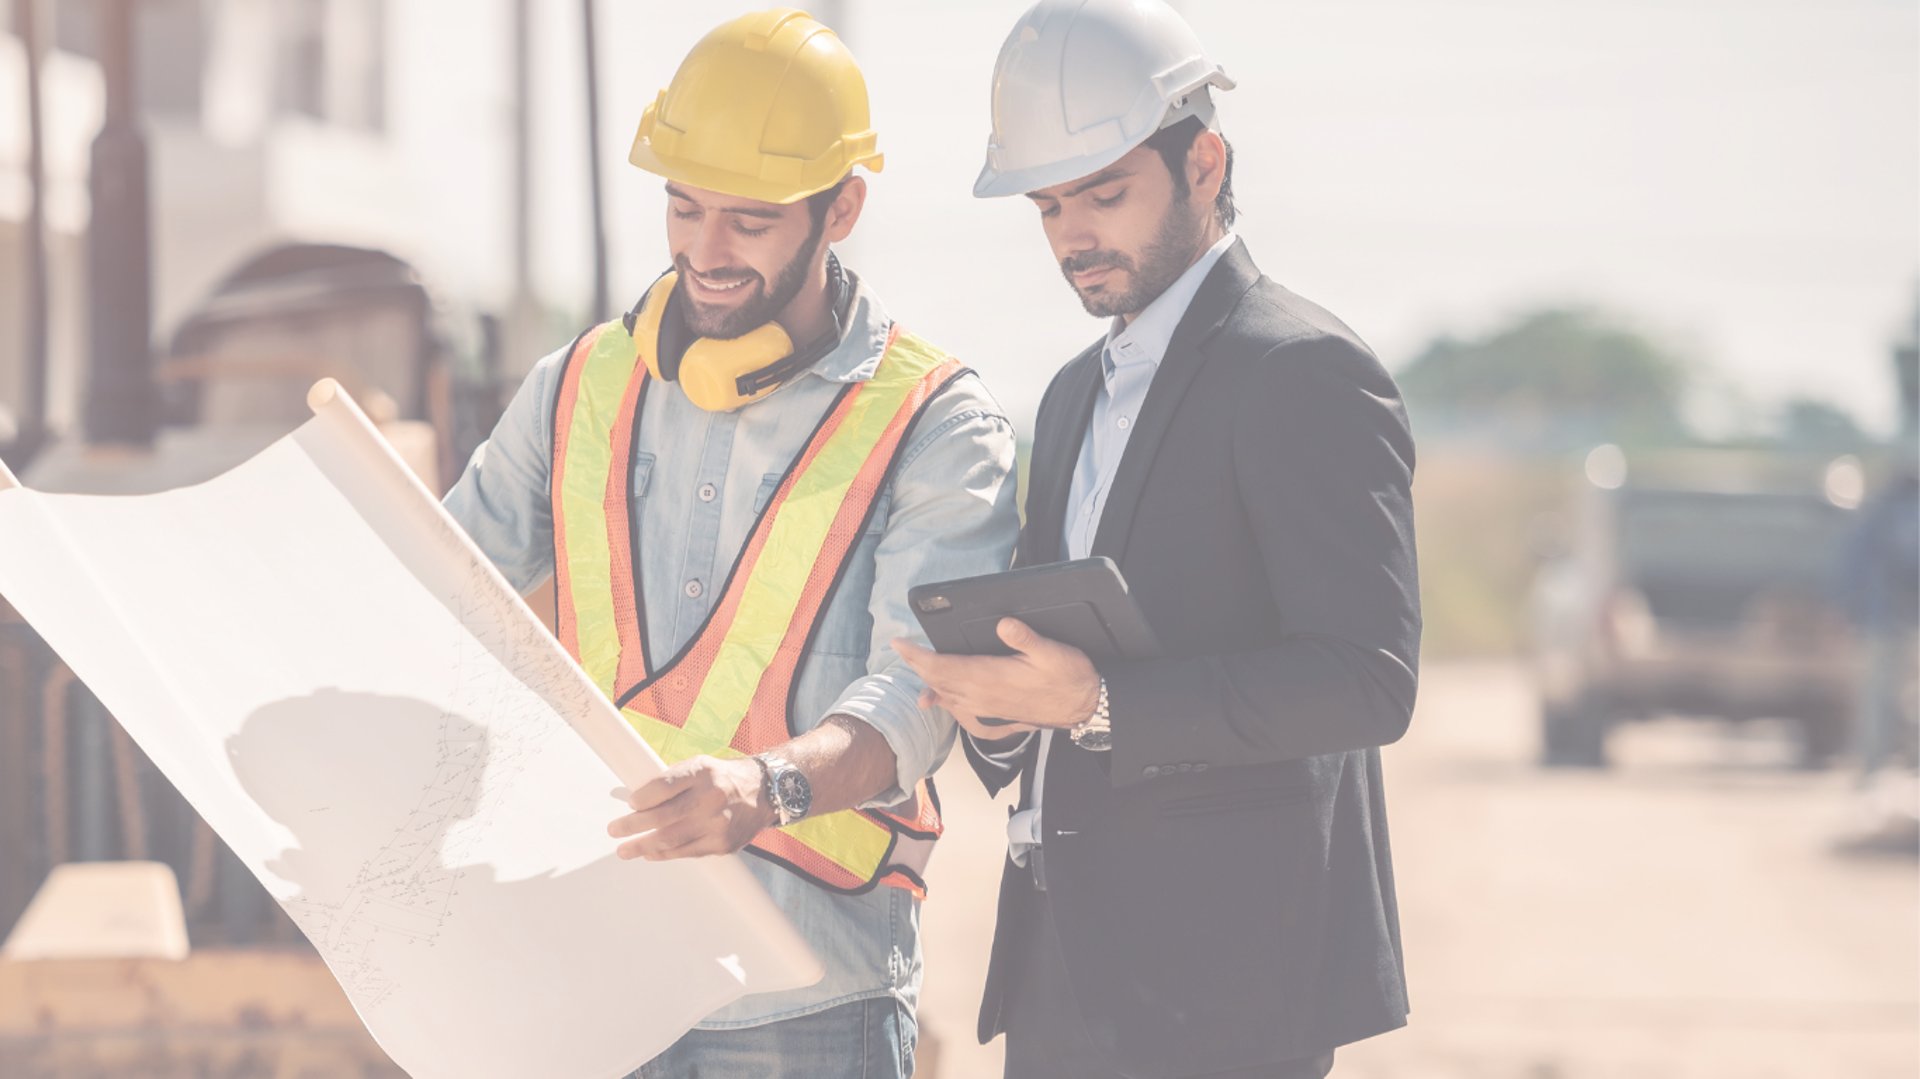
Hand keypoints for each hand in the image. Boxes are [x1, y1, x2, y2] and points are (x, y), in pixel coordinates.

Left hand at [608, 755, 775, 860]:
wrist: (766, 792)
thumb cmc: (725, 779)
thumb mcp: (701, 766)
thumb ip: (672, 782)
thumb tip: (636, 801)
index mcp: (702, 772)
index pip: (663, 786)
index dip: (641, 798)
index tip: (630, 804)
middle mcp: (710, 797)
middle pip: (662, 816)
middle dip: (632, 826)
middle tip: (614, 830)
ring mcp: (717, 823)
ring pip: (671, 840)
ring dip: (642, 846)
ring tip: (625, 850)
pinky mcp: (722, 844)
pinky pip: (686, 852)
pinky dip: (664, 854)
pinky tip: (651, 854)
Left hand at [892, 618, 1100, 732]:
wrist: (1084, 707)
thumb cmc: (1069, 677)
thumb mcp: (1052, 651)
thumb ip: (1025, 637)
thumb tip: (1003, 624)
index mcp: (989, 677)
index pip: (943, 666)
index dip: (918, 655)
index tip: (899, 642)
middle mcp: (982, 695)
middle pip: (938, 680)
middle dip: (917, 664)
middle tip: (901, 648)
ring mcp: (987, 707)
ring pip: (946, 695)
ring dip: (928, 681)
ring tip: (914, 668)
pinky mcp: (994, 713)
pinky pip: (959, 709)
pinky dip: (944, 701)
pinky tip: (938, 700)